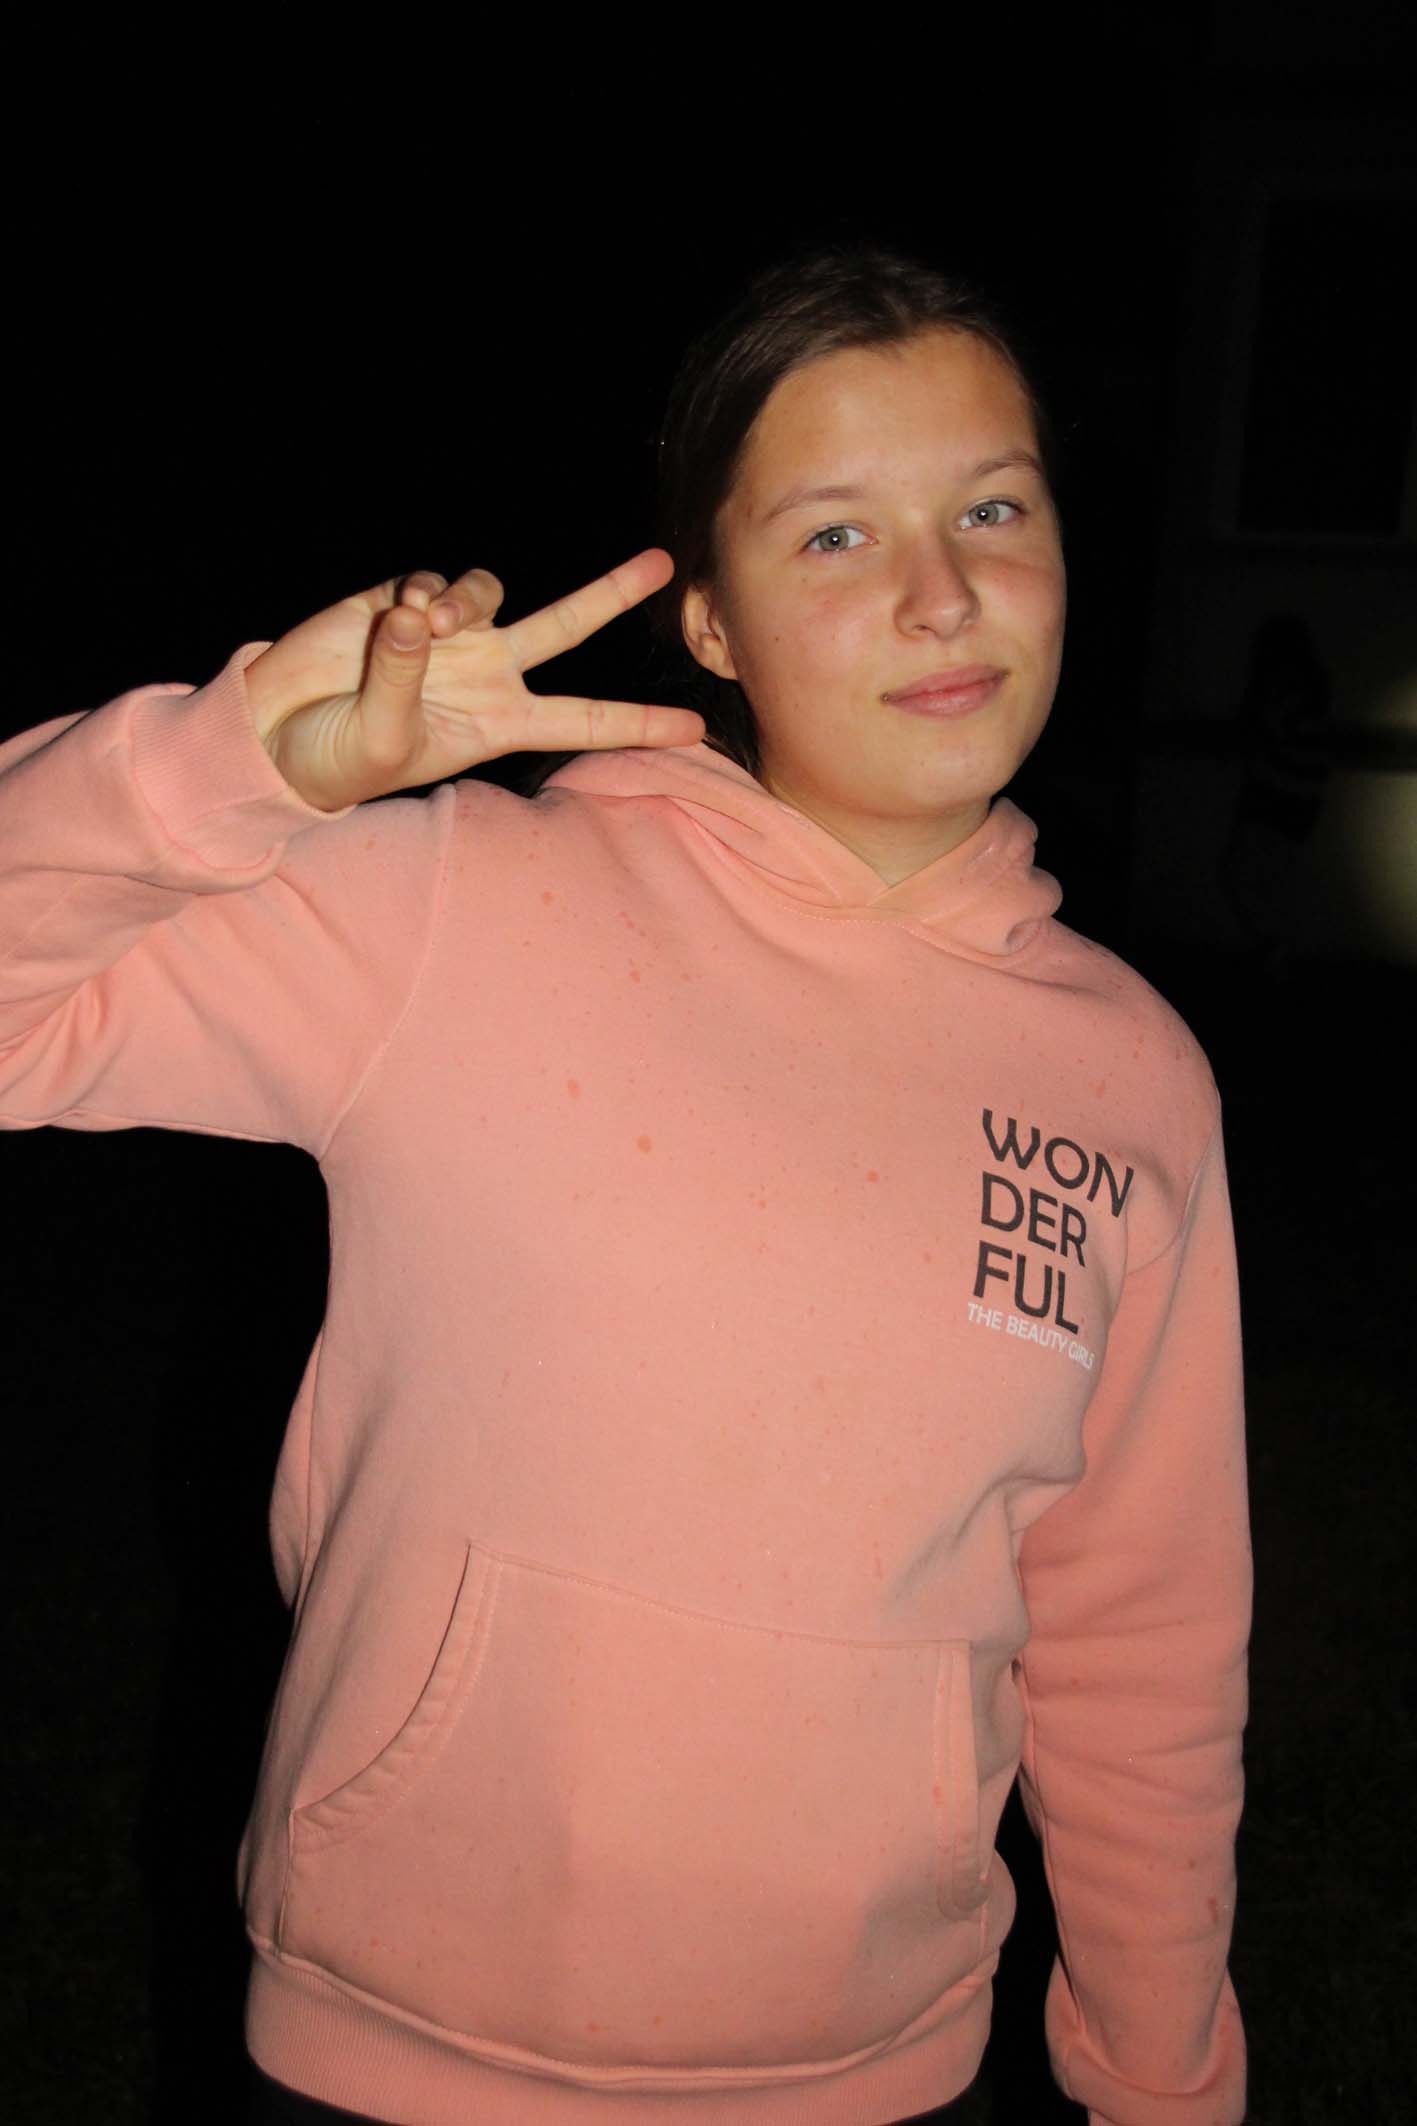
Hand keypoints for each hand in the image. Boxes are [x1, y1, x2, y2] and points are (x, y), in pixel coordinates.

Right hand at [243, 549, 704, 810]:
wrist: (278, 735)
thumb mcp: (382, 741)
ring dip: (467, 598)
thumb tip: (419, 616)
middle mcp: (485, 671)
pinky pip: (432, 580)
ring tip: (428, 618)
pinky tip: (398, 616)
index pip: (581, 719)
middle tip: (663, 565)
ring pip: (491, 589)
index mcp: (497, 721)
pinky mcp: (401, 600)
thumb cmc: (338, 760)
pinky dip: (423, 592)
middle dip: (611, 592)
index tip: (695, 725)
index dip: (637, 723)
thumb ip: (404, 678)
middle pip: (566, 626)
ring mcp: (447, 632)